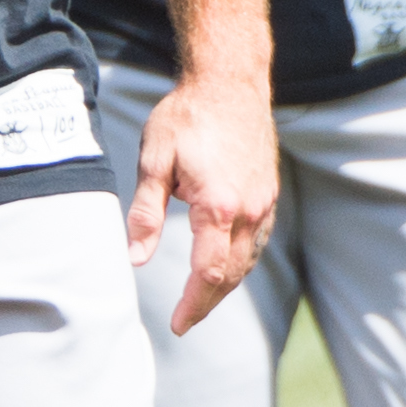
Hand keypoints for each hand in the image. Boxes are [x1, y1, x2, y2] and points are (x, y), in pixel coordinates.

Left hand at [128, 62, 279, 334]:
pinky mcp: (270, 191)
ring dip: (226, 284)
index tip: (177, 324)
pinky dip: (241, 261)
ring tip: (201, 300)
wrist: (230, 82)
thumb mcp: (154, 161)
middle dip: (208, 302)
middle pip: (232, 274)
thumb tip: (135, 258)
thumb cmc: (187, 117)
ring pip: (249, 260)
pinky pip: (259, 240)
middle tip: (186, 321)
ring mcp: (265, 201)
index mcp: (219, 206)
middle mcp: (249, 209)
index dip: (193, 304)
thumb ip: (146, 214)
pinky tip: (225, 264)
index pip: (208, 273)